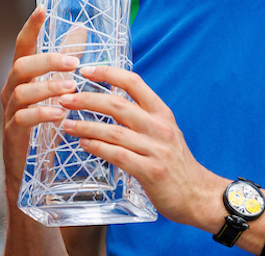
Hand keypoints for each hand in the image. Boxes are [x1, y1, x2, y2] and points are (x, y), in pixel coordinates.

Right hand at [0, 8, 79, 198]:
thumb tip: (81, 29)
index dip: (31, 27)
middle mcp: (11, 91)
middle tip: (75, 63)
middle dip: (48, 61)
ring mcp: (9, 112)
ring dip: (48, 87)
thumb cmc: (45, 126)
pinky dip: (42, 114)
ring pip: (22, 91)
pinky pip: (22, 118)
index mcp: (22, 78)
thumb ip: (66, 62)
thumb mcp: (57, 91)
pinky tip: (59, 114)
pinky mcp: (12, 134)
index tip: (42, 8)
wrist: (30, 172)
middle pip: (22, 65)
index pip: (23, 46)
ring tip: (71, 89)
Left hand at [56, 65, 220, 228]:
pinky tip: (84, 144)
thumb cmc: (175, 163)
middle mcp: (160, 127)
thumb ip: (140, 117)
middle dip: (87, 99)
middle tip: (65, 99)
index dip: (107, 73)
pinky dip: (98, 148)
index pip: (133, 82)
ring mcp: (156, 149)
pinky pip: (118, 156)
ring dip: (86, 126)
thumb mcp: (163, 132)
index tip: (84, 70)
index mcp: (162, 112)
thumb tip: (108, 102)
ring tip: (67, 124)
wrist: (198, 194)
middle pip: (118, 105)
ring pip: (114, 131)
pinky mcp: (151, 171)